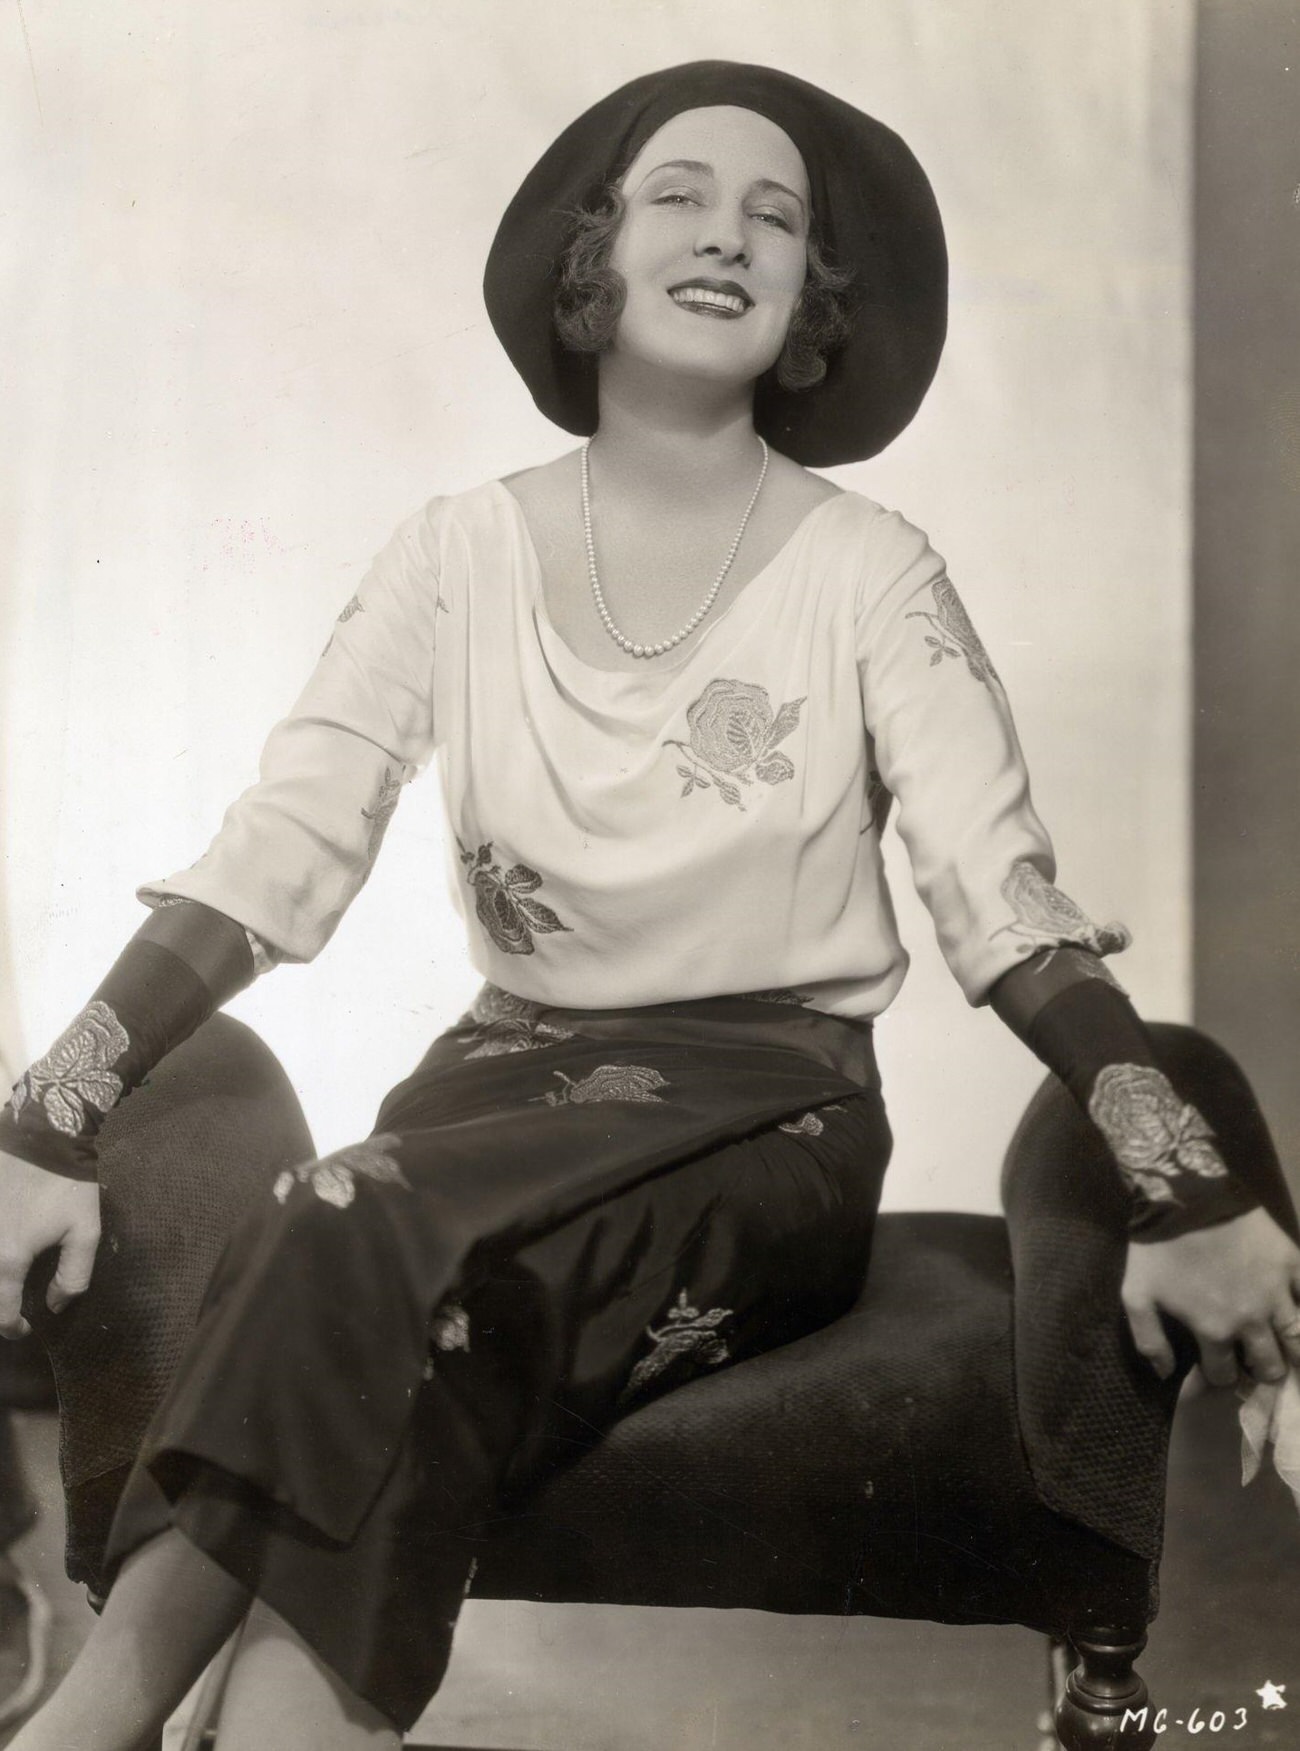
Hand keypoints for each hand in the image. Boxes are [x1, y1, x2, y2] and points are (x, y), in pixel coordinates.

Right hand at [0, 1148, 100, 1338]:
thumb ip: (74, 1276)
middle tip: (10, 1309)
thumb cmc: (66, 1183)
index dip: (12, 1327)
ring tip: (6, 1284)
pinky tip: (4, 1251)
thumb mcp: (85, 1231)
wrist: (41, 1132)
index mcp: (7, 1260)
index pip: (0, 1312)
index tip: (24, 1329)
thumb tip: (56, 1306)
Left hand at [1122, 1207, 1299, 1386]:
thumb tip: (1166, 1373)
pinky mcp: (1292, 1263)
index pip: (1224, 1374)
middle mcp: (1251, 1320)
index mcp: (1213, 1330)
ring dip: (1295, 1352)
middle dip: (1264, 1371)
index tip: (1220, 1367)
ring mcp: (1276, 1292)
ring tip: (1291, 1353)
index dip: (1220, 1374)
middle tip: (1261, 1364)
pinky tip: (1299, 1311)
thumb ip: (1149, 1339)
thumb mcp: (1137, 1294)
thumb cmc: (1158, 1246)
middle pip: (1269, 1365)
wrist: (1186, 1194)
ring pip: (1299, 1340)